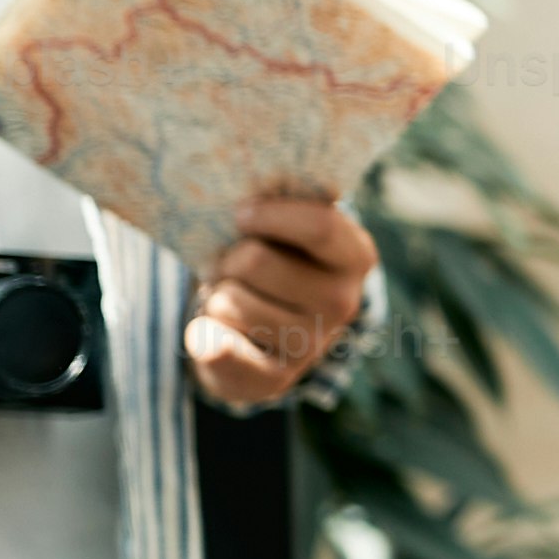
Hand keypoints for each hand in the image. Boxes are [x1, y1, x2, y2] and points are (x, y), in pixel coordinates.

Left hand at [187, 193, 379, 407]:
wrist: (270, 329)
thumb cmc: (276, 257)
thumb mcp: (291, 225)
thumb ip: (285, 198)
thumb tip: (256, 178)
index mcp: (355, 256)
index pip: (321, 225)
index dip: (270, 215)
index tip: (240, 212)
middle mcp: (343, 303)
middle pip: (256, 261)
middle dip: (228, 258)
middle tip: (230, 263)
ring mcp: (312, 345)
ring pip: (229, 301)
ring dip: (216, 295)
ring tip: (231, 296)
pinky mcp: (275, 379)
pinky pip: (216, 348)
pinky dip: (202, 334)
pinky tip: (215, 332)